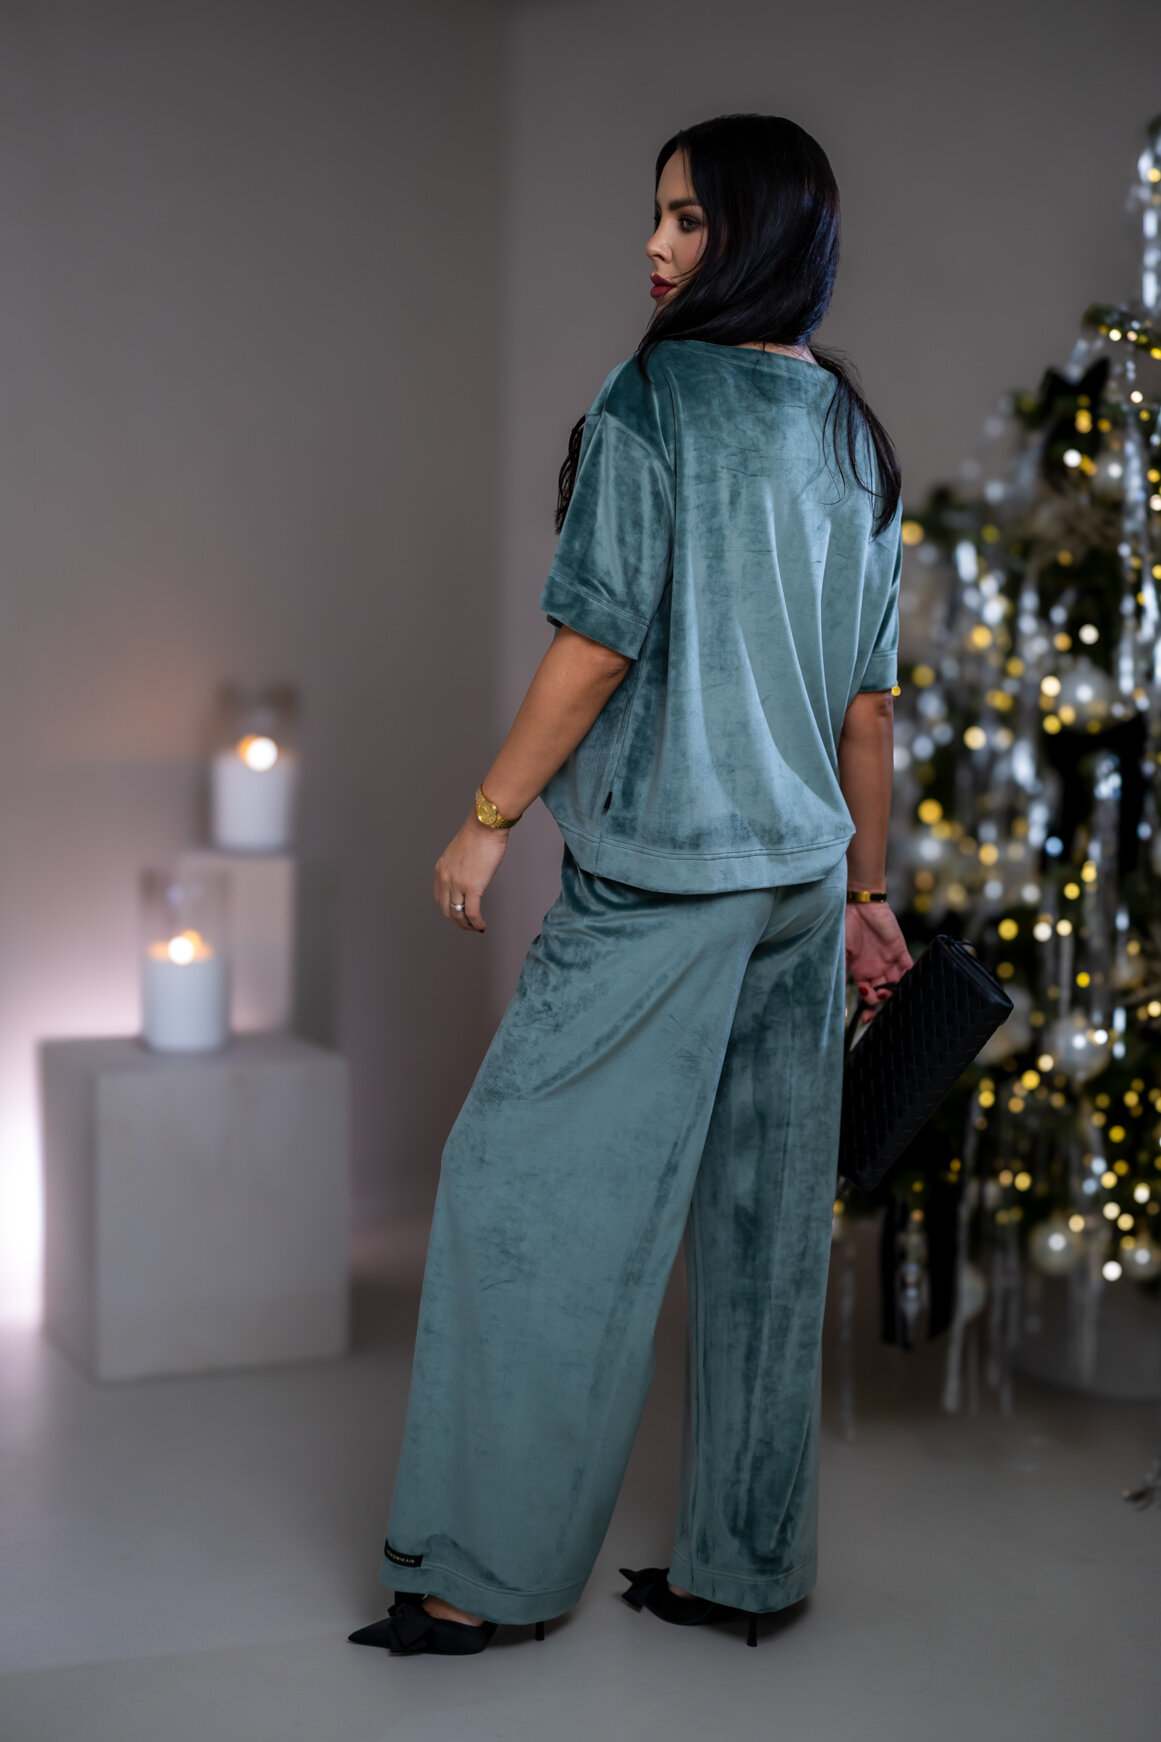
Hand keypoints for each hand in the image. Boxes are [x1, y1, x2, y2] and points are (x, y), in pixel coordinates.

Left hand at [434, 811, 511, 931]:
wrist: (485, 826)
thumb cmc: (479, 834)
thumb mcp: (460, 853)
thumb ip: (459, 867)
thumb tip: (469, 877)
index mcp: (441, 870)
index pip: (439, 898)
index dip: (448, 911)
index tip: (459, 915)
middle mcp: (445, 878)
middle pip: (446, 910)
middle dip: (457, 922)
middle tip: (467, 926)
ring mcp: (457, 884)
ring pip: (457, 915)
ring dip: (466, 925)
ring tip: (476, 928)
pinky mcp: (472, 887)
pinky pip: (472, 913)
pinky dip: (476, 923)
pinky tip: (482, 926)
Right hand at [844, 901, 913, 1023]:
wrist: (858, 904)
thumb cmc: (844, 925)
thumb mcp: (839, 951)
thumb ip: (840, 970)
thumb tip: (835, 992)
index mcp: (859, 971)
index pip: (866, 995)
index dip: (867, 1008)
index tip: (865, 1018)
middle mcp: (875, 969)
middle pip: (883, 993)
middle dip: (882, 1004)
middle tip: (880, 1007)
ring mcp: (888, 961)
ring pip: (896, 983)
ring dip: (895, 993)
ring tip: (892, 997)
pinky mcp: (899, 950)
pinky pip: (909, 967)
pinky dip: (910, 977)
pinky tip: (908, 985)